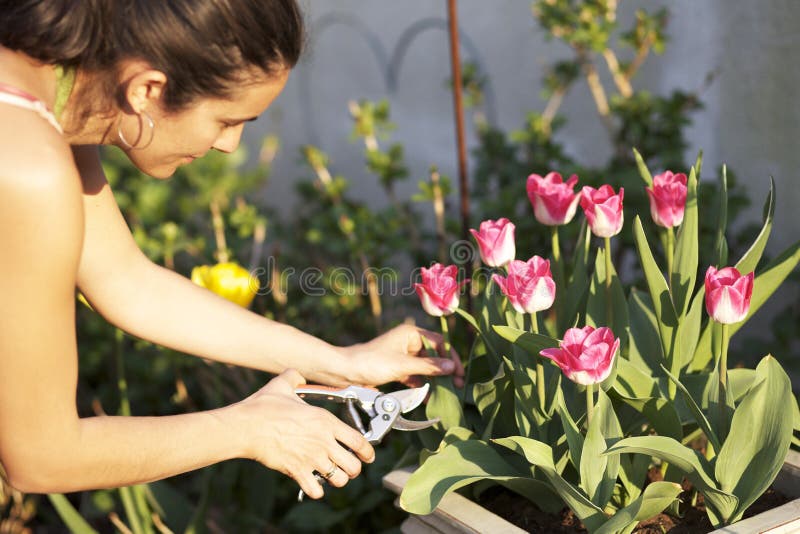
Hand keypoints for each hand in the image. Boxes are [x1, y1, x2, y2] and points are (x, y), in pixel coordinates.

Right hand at [231, 369, 374, 498]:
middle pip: (354, 466)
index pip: (359, 442)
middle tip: (346, 467)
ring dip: (336, 479)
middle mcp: (323, 441)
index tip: (367, 456)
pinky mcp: (296, 471)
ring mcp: (311, 458)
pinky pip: (316, 491)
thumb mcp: (283, 384)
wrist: (246, 426)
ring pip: (338, 480)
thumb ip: (295, 377)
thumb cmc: (263, 406)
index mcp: (325, 421)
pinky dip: (316, 490)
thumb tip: (296, 375)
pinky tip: (312, 483)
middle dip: (353, 469)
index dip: (367, 452)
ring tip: (330, 474)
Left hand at [348, 324, 464, 387]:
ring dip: (435, 379)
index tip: (460, 372)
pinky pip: (415, 376)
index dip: (451, 357)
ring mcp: (403, 356)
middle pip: (434, 356)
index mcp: (411, 334)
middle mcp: (409, 342)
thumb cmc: (371, 362)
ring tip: (447, 393)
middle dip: (445, 370)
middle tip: (458, 385)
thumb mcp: (403, 365)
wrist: (345, 373)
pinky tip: (430, 397)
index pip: (439, 343)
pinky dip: (422, 386)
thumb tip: (452, 367)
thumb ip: (428, 367)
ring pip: (426, 368)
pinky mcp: (397, 369)